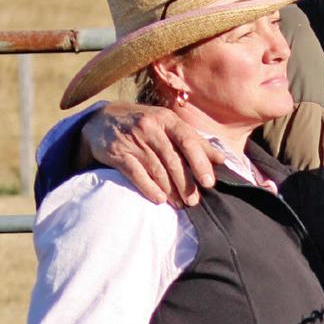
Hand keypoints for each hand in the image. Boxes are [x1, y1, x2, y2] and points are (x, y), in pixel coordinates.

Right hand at [80, 102, 224, 206]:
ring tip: (180, 204)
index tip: (209, 182)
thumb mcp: (169, 125)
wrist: (101, 120)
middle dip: (186, 183)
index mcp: (167, 119)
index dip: (200, 162)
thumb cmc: (145, 124)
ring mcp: (133, 140)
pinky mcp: (117, 153)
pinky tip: (159, 199)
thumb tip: (222, 159)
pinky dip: (149, 188)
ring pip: (156, 169)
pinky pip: (135, 174)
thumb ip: (195, 141)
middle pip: (173, 159)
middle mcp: (150, 127)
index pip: (188, 141)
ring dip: (170, 190)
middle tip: (194, 201)